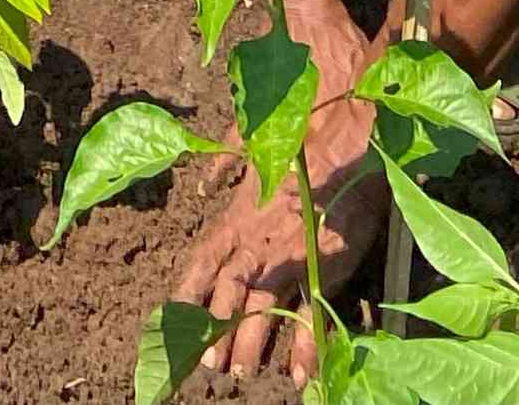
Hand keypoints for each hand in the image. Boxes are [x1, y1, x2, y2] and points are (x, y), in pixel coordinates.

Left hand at [172, 88, 387, 386]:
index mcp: (236, 218)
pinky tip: (299, 375)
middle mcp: (255, 243)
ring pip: (260, 310)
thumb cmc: (300, 143)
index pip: (203, 261)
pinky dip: (304, 347)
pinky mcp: (323, 270)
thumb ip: (223, 169)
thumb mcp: (251, 149)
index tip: (170, 317)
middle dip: (215, 329)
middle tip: (207, 363)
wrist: (347, 146)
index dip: (187, 291)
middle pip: (227, 295)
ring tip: (240, 373)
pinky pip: (309, 316)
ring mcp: (288, 259)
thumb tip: (203, 185)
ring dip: (249, 344)